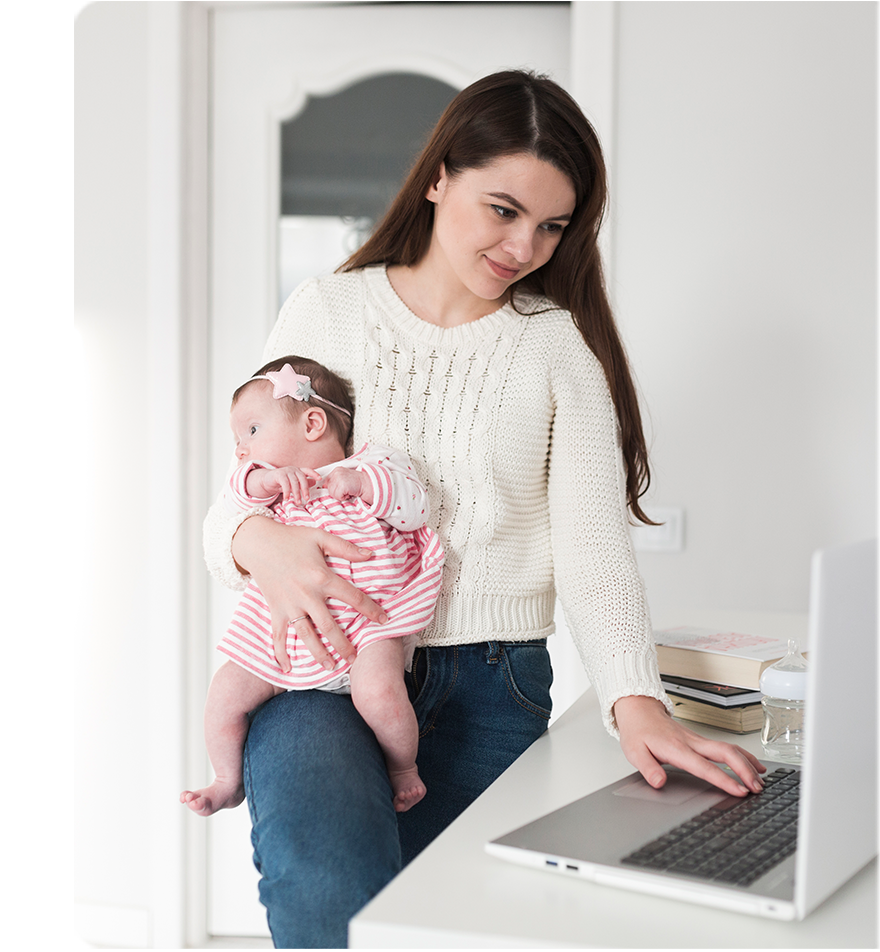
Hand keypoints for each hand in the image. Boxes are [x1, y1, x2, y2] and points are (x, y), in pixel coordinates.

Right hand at [231, 517, 387, 671]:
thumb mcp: (320, 537)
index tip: (384, 620)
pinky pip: (278, 635)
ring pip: (306, 635)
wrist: (257, 541)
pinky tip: (287, 668)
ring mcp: (289, 605)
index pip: (352, 597)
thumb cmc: (291, 537)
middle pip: (329, 625)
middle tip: (354, 658)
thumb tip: (371, 554)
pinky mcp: (275, 610)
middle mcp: (306, 595)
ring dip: (318, 653)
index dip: (370, 609)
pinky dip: (280, 653)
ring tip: (331, 667)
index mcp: (321, 577)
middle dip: (343, 644)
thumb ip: (346, 547)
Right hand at [247, 465, 319, 505]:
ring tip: (297, 502)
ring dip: (296, 493)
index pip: (308, 470)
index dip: (314, 474)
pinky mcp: (279, 474)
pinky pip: (285, 484)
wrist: (267, 481)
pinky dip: (287, 492)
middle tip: (306, 498)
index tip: (319, 479)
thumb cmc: (282, 482)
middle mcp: (293, 469)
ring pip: (294, 482)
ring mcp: (286, 471)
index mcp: (298, 471)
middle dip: (305, 489)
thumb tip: (314, 483)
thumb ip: (302, 483)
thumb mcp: (294, 483)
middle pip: (302, 479)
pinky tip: (287, 498)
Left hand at [321, 467, 372, 505]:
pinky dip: (344, 497)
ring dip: (341, 495)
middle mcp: (336, 473)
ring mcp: (339, 478)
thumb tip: (323, 486)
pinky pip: (338, 496)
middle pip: (329, 488)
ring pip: (332, 493)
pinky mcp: (342, 485)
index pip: (327, 482)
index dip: (333, 487)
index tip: (342, 487)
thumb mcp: (344, 478)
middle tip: (347, 489)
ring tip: (349, 491)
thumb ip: (334, 481)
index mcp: (336, 470)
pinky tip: (350, 493)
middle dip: (337, 492)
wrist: (367, 484)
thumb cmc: (356, 483)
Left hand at [613, 695, 765, 796]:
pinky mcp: (700, 740)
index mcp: (676, 749)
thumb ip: (648, 768)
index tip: (739, 791)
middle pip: (725, 753)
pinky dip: (743, 756)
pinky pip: (726, 747)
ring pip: (729, 748)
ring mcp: (698, 740)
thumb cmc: (638, 732)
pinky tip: (753, 764)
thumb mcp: (634, 752)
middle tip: (757, 788)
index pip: (704, 767)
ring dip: (747, 763)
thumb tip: (658, 782)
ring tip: (761, 780)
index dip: (724, 780)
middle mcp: (691, 743)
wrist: (639, 711)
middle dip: (744, 770)